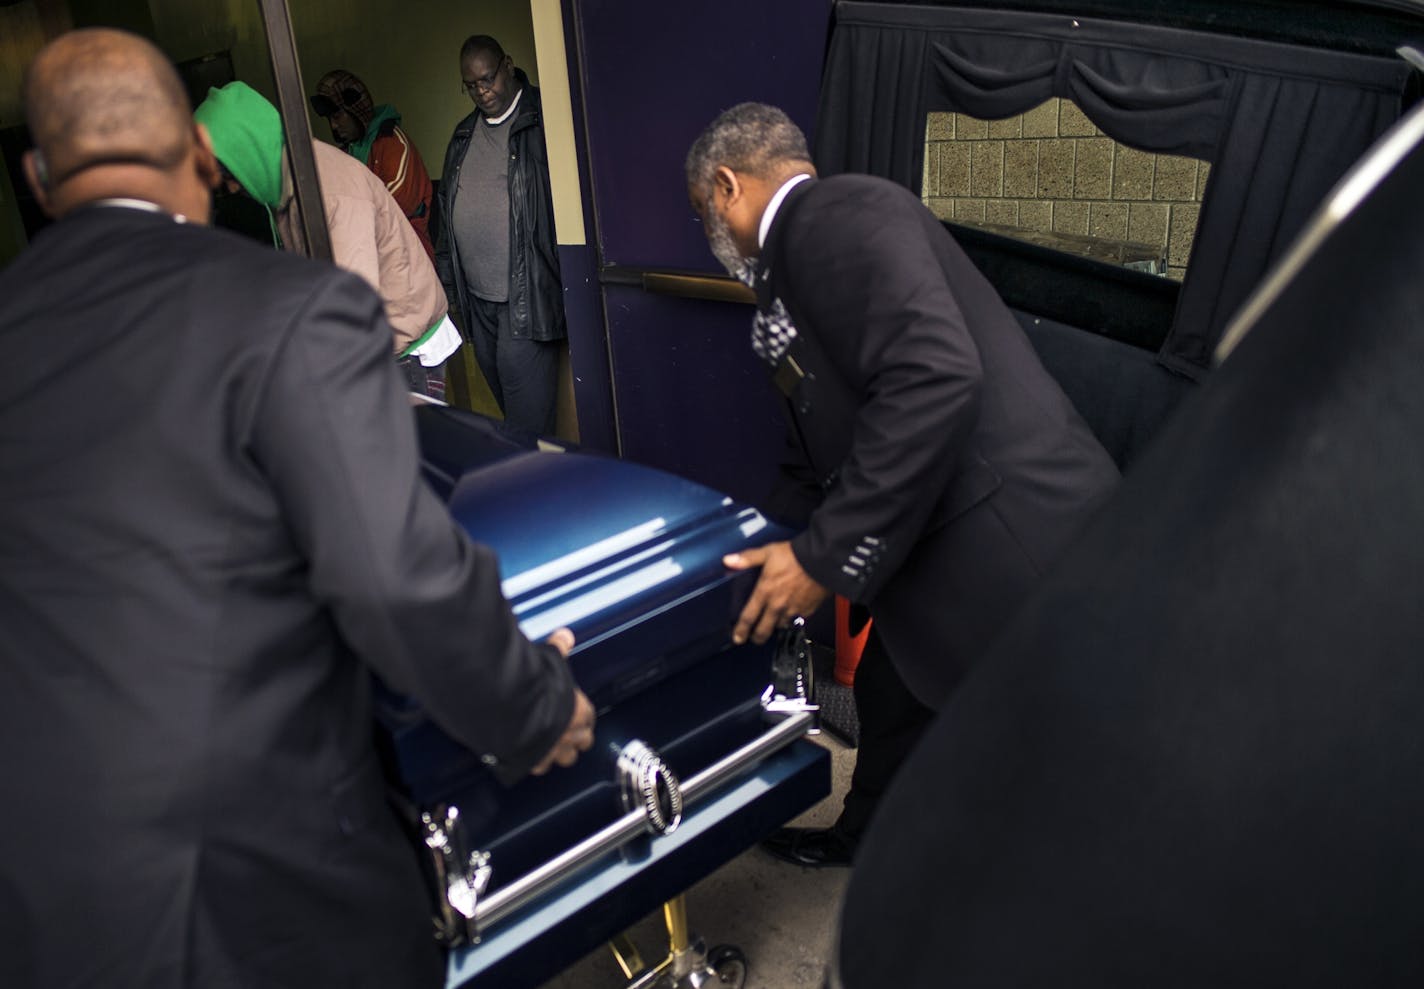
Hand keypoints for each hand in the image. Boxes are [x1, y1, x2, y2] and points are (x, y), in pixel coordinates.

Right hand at [531, 627, 593, 774]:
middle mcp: (571, 733)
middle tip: (567, 730)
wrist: (512, 709)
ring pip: (566, 758)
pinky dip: (537, 762)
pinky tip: (530, 755)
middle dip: (577, 737)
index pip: (590, 716)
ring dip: (560, 752)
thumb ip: (559, 648)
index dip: (584, 715)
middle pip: (584, 741)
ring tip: (552, 745)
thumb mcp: (550, 660)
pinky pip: (541, 767)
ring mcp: (554, 750)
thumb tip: (565, 635)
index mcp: (580, 709)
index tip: (578, 713)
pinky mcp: (535, 762)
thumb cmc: (535, 684)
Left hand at [723, 541, 827, 644]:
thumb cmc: (795, 555)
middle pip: (764, 630)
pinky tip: (790, 614)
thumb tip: (728, 560)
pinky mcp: (807, 610)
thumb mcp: (768, 552)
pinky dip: (792, 619)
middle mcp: (777, 605)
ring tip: (772, 623)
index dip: (741, 630)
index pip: (748, 617)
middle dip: (756, 637)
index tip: (737, 637)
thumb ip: (747, 558)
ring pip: (780, 626)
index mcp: (765, 592)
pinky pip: (797, 620)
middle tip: (753, 638)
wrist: (822, 560)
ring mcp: (793, 610)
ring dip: (775, 626)